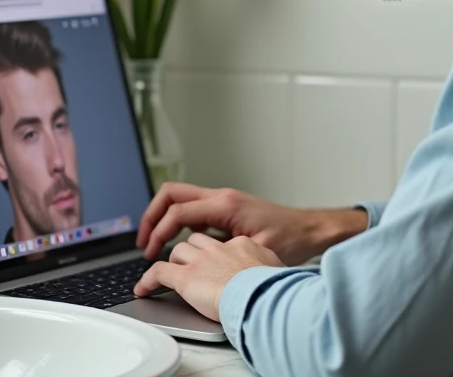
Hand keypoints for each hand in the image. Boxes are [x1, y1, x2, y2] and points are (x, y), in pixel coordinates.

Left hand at [134, 233, 284, 320]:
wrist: (262, 295)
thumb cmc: (273, 287)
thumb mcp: (276, 268)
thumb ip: (266, 265)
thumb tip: (270, 273)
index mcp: (241, 244)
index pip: (222, 241)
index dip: (214, 251)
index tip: (214, 260)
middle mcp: (218, 248)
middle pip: (196, 241)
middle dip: (190, 251)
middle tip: (188, 265)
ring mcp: (200, 261)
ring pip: (178, 252)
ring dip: (173, 263)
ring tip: (169, 276)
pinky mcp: (185, 277)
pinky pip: (158, 272)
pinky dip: (148, 281)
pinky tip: (143, 290)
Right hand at [136, 182, 364, 265]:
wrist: (310, 230)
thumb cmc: (290, 239)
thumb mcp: (254, 249)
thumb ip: (222, 251)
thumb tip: (194, 259)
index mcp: (225, 204)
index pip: (178, 212)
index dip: (158, 232)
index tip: (150, 254)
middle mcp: (221, 197)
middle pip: (171, 194)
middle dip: (151, 216)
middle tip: (143, 242)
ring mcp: (223, 200)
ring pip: (179, 198)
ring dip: (162, 217)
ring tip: (153, 242)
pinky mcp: (226, 208)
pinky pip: (192, 207)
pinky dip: (177, 221)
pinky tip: (177, 242)